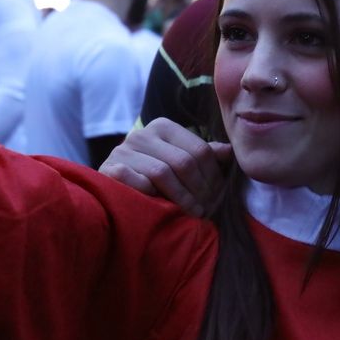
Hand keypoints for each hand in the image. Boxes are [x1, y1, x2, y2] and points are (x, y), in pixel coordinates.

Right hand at [98, 118, 232, 215]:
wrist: (112, 194)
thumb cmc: (152, 179)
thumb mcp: (179, 163)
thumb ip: (201, 156)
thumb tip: (230, 150)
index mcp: (163, 127)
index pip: (199, 150)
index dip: (214, 176)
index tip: (219, 196)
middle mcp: (141, 134)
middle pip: (184, 162)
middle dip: (201, 190)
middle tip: (208, 209)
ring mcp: (123, 150)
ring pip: (163, 173)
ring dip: (183, 198)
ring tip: (194, 213)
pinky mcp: (109, 169)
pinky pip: (139, 183)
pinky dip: (153, 197)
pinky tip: (162, 207)